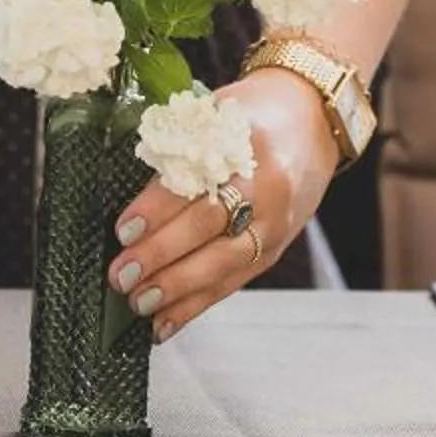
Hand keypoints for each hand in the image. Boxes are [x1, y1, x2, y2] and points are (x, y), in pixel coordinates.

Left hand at [106, 69, 339, 340]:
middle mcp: (267, 186)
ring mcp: (275, 222)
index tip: (123, 230)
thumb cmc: (251, 113)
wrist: (314, 120)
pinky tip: (165, 322)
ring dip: (177, 288)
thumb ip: (179, 153)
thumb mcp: (214, 115)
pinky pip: (233, 282)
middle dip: (161, 255)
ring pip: (223, 263)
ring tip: (138, 303)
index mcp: (244, 143)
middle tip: (121, 276)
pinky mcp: (276, 248)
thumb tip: (131, 211)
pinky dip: (197, 305)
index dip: (157, 209)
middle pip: (209, 226)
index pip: (196, 181)